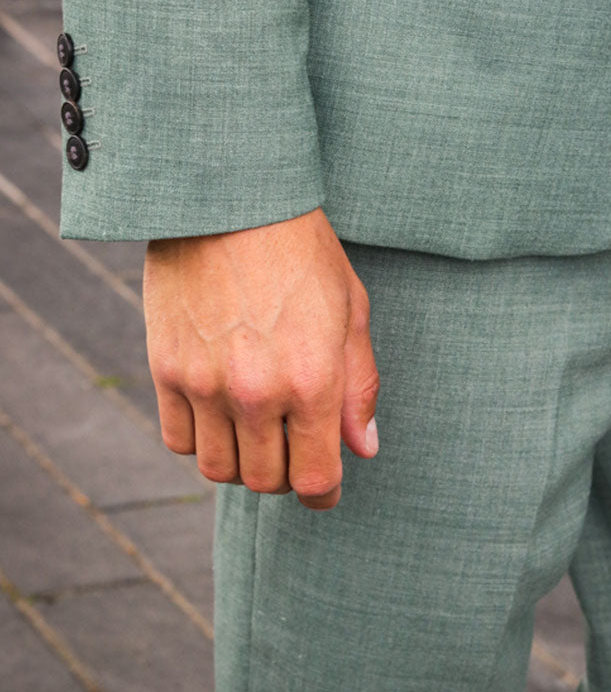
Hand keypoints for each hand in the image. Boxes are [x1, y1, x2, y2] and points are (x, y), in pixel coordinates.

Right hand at [142, 208, 378, 509]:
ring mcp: (205, 384)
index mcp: (313, 380)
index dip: (323, 493)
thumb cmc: (302, 248)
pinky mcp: (166, 368)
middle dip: (286, 475)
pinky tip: (220, 412)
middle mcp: (258, 392)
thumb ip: (358, 385)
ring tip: (257, 431)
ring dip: (242, 462)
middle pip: (266, 481)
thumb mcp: (351, 309)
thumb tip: (364, 449)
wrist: (230, 198)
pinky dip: (201, 439)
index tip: (325, 487)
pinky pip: (178, 440)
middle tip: (294, 447)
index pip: (314, 479)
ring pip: (219, 470)